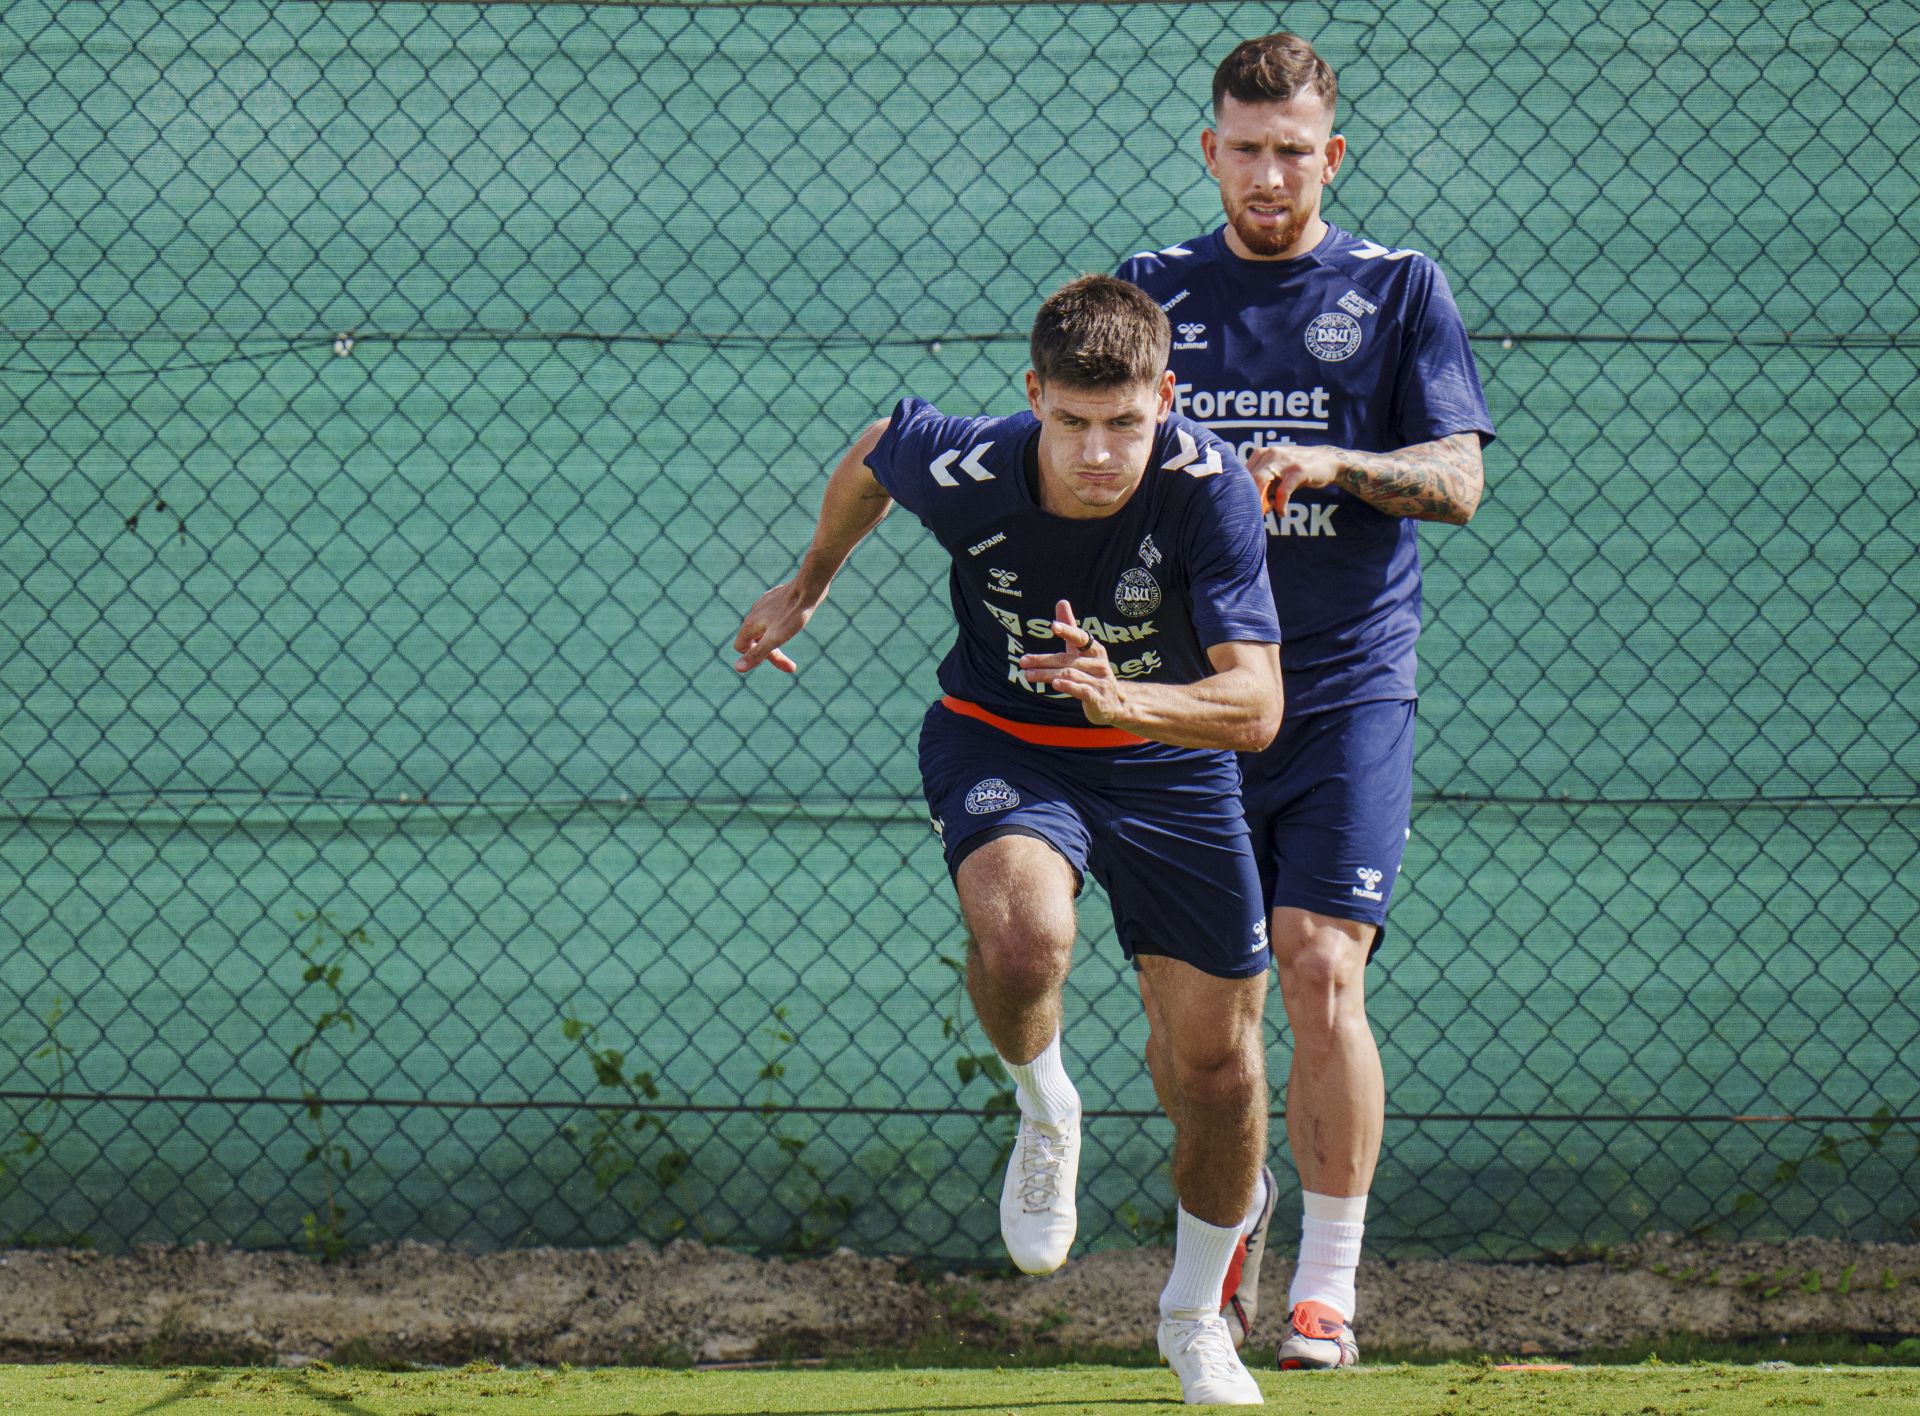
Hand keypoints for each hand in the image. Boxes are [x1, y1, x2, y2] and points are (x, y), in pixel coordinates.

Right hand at [732, 580, 816, 673]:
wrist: (808, 587)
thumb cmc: (793, 615)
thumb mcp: (775, 639)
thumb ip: (757, 654)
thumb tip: (738, 668)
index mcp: (750, 624)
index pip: (741, 647)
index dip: (756, 658)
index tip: (777, 659)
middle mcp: (753, 613)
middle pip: (755, 640)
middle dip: (772, 654)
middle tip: (792, 667)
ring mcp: (764, 604)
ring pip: (764, 628)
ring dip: (776, 640)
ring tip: (791, 642)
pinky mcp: (775, 598)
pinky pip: (772, 616)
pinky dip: (780, 626)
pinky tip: (792, 623)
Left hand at [1018, 599, 1123, 724]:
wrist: (1114, 703)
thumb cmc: (1093, 672)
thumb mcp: (1082, 650)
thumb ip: (1071, 628)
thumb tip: (1062, 601)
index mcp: (1095, 650)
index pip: (1080, 638)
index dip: (1068, 631)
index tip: (1054, 626)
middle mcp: (1099, 664)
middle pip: (1067, 660)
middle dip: (1043, 660)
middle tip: (1023, 661)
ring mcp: (1100, 682)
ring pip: (1070, 675)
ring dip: (1047, 674)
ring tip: (1028, 675)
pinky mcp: (1098, 699)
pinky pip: (1082, 690)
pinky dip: (1068, 686)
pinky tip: (1055, 684)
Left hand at [1247, 443, 1342, 513]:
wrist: (1328, 460)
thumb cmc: (1297, 470)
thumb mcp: (1278, 474)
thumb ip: (1264, 486)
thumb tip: (1252, 506)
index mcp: (1262, 453)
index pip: (1242, 473)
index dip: (1241, 492)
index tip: (1244, 507)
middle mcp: (1271, 453)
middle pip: (1249, 477)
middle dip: (1248, 497)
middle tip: (1251, 513)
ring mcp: (1285, 460)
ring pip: (1262, 480)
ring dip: (1261, 501)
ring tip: (1265, 513)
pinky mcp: (1299, 470)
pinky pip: (1283, 490)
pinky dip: (1280, 504)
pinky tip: (1282, 513)